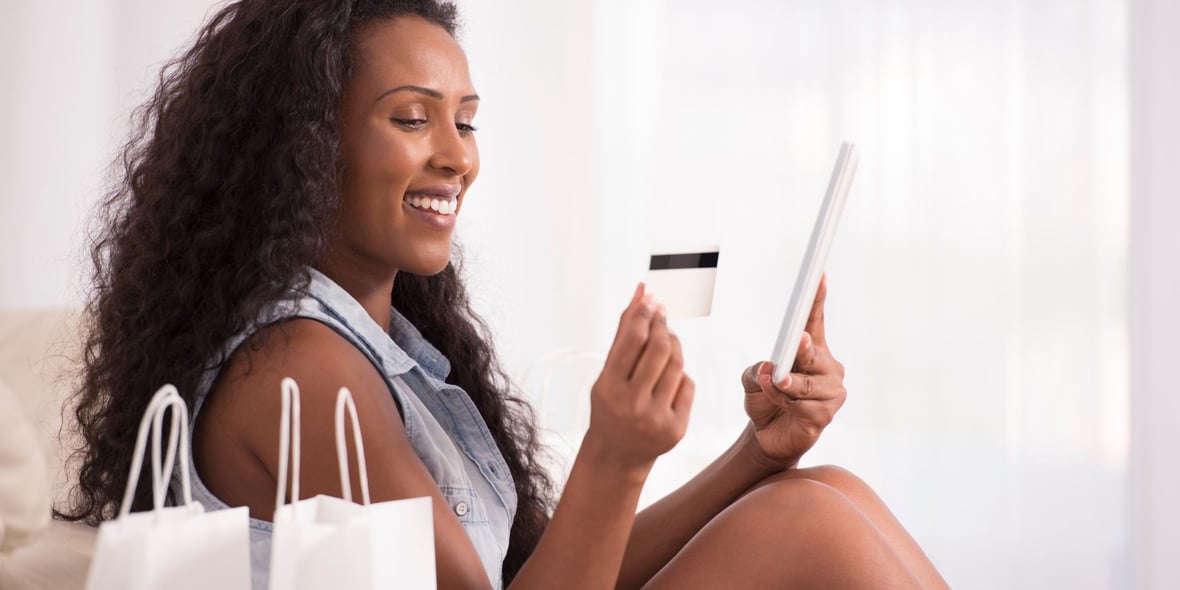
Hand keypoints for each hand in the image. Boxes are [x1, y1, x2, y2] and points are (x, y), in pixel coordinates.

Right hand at [584, 283, 694, 471]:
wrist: (618, 455)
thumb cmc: (611, 406)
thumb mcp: (607, 374)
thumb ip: (623, 334)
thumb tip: (640, 292)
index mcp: (608, 389)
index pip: (631, 340)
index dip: (643, 314)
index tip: (651, 298)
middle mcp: (632, 405)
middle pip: (658, 349)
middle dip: (662, 325)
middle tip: (662, 313)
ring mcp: (656, 418)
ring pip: (677, 365)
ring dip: (674, 345)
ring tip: (666, 339)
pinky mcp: (677, 429)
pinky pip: (686, 385)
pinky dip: (679, 374)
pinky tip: (668, 375)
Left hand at [741, 274, 845, 470]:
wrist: (766, 436)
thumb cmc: (764, 401)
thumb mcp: (753, 379)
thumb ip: (759, 369)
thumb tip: (772, 366)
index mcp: (812, 352)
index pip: (815, 320)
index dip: (817, 298)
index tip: (819, 275)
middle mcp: (828, 369)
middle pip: (814, 352)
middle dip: (802, 349)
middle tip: (796, 341)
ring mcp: (831, 393)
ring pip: (806, 383)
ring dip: (784, 385)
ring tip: (773, 384)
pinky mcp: (826, 415)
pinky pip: (803, 405)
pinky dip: (784, 402)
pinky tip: (778, 403)